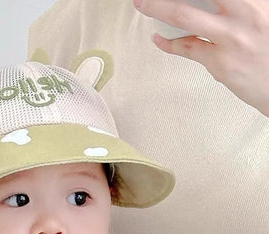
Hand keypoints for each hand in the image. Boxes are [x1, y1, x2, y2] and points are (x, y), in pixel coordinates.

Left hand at [133, 0, 268, 115]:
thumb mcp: (263, 16)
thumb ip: (241, 7)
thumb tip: (213, 5)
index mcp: (256, 0)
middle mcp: (246, 13)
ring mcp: (232, 38)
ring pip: (185, 16)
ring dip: (158, 8)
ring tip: (142, 4)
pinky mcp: (222, 63)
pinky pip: (188, 49)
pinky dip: (169, 43)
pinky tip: (159, 38)